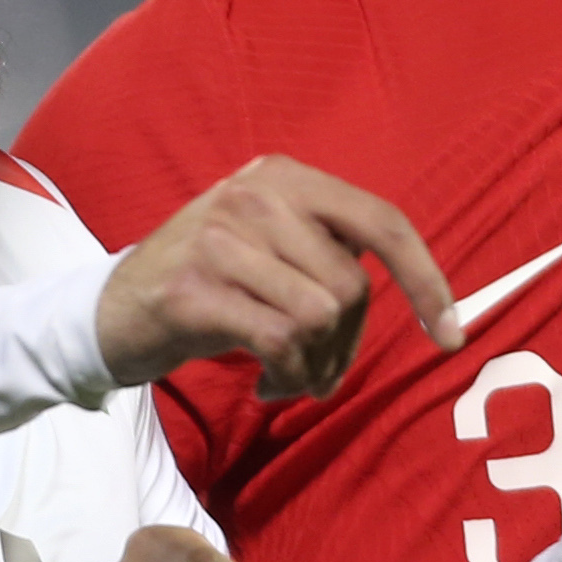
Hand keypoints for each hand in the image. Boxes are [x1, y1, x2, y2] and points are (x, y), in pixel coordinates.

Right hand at [95, 158, 461, 403]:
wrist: (110, 310)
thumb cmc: (209, 285)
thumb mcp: (269, 243)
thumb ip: (329, 250)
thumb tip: (424, 295)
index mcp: (285, 177)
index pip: (382, 223)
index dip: (427, 280)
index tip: (451, 334)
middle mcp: (256, 194)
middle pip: (352, 287)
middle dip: (346, 346)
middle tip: (317, 370)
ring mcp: (220, 239)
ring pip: (320, 318)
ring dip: (315, 368)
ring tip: (288, 376)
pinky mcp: (194, 290)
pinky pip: (281, 343)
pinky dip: (287, 377)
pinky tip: (267, 383)